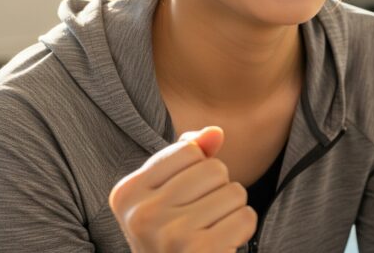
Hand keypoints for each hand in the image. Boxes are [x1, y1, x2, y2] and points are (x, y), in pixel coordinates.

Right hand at [109, 127, 256, 252]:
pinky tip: (222, 243)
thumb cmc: (172, 234)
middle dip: (219, 190)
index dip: (199, 170)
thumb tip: (216, 132)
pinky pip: (246, 217)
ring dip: (232, 210)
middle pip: (214, 169)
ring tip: (210, 230)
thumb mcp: (168, 193)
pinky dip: (242, 229)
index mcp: (127, 192)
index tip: (184, 199)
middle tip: (201, 218)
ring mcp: (169, 235)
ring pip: (235, 191)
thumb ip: (188, 156)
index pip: (188, 150)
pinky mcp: (198, 251)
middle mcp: (142, 214)